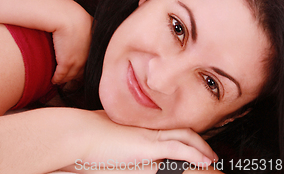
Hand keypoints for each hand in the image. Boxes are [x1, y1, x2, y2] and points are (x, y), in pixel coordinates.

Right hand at [51, 4, 92, 83]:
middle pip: (82, 70)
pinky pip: (61, 75)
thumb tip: (83, 33)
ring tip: (60, 81)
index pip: (91, 60)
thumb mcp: (84, 21)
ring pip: (72, 75)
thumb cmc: (71, 14)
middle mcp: (89, 54)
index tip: (77, 69)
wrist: (66, 16)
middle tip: (69, 79)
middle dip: (76, 75)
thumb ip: (85, 30)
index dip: (84, 65)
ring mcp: (79, 60)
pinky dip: (57, 79)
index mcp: (95, 44)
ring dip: (65, 79)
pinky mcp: (67, 63)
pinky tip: (53, 80)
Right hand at [79, 110, 217, 167]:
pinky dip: (195, 154)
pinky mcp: (146, 146)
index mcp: (141, 131)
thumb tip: (123, 155)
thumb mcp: (109, 144)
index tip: (198, 153)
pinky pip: (177, 149)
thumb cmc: (87, 141)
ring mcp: (148, 137)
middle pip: (183, 134)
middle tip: (214, 159)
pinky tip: (207, 161)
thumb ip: (122, 147)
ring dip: (204, 151)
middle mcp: (148, 131)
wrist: (77, 134)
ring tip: (215, 163)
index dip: (187, 142)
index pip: (171, 134)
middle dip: (201, 147)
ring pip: (185, 139)